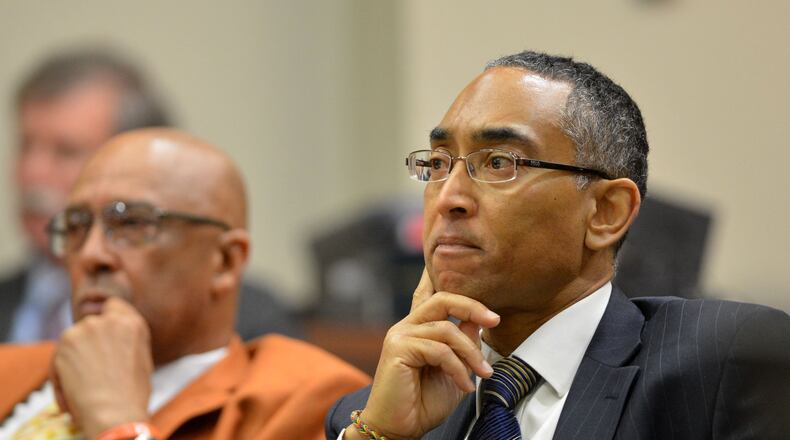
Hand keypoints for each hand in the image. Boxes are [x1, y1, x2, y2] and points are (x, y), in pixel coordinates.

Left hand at [52, 297, 153, 437]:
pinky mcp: (64, 343)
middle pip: (90, 324)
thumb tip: (113, 342)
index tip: (103, 337)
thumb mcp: (142, 359)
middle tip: (94, 368)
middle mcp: (109, 320)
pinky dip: (61, 374)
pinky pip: (58, 358)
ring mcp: (84, 329)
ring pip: (73, 340)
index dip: (106, 319)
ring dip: (74, 358)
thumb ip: (126, 341)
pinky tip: (73, 391)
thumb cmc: (132, 394)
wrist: (114, 411)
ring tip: (83, 384)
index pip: (113, 305)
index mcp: (132, 323)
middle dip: (89, 342)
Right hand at [351, 269, 499, 438]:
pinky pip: (439, 349)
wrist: (399, 429)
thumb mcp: (454, 370)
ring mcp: (400, 336)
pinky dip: (458, 368)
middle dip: (473, 307)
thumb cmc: (423, 402)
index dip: (437, 274)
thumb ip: (462, 345)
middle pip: (443, 299)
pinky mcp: (398, 349)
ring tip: (483, 373)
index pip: (428, 293)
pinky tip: (464, 385)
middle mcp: (406, 326)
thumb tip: (477, 322)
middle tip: (495, 320)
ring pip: (446, 329)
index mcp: (418, 328)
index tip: (455, 264)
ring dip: (471, 353)